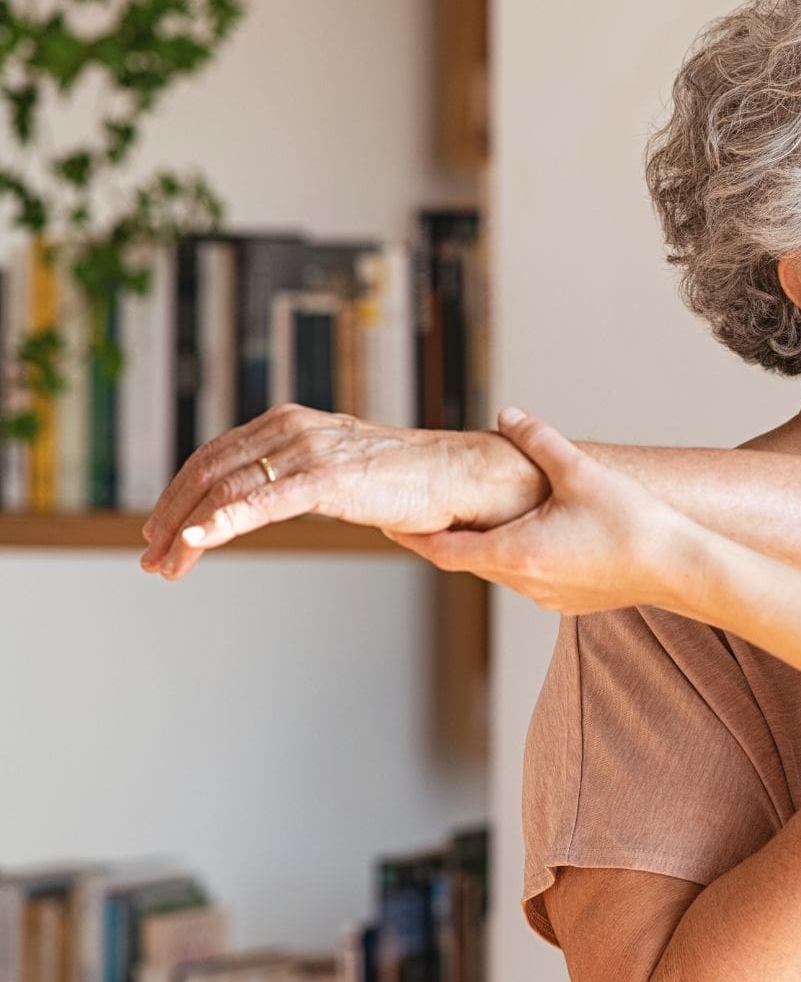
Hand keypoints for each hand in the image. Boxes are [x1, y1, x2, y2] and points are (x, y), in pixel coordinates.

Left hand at [140, 404, 546, 579]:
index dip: (178, 496)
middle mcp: (292, 427)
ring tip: (168, 566)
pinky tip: (197, 541)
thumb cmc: (408, 481)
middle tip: (152, 559)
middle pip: (209, 472)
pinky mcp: (330, 477)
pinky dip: (222, 521)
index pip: (214, 457)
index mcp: (290, 422)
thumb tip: (265, 504)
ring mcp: (310, 450)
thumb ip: (299, 477)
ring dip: (187, 532)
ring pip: (226, 490)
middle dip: (172, 518)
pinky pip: (264, 501)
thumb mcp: (338, 471)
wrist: (461, 476)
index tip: (161, 533)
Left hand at [390, 407, 695, 614]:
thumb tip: (508, 415)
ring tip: (488, 520)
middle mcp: (524, 582)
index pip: (443, 550)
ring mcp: (548, 597)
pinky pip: (532, 578)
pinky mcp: (571, 601)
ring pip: (502, 570)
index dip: (413, 537)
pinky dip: (522, 557)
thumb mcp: (580, 471)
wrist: (679, 568)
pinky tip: (542, 536)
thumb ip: (538, 440)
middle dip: (450, 537)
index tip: (390, 525)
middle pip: (470, 560)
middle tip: (431, 514)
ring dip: (490, 546)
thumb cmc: (633, 524)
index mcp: (515, 552)